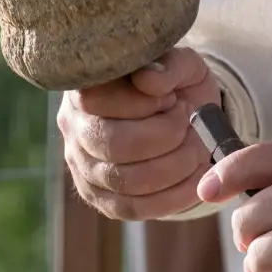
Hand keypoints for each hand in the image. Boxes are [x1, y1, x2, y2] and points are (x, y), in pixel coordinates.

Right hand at [57, 47, 220, 220]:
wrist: (187, 114)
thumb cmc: (178, 84)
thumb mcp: (183, 63)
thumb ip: (169, 64)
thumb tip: (148, 81)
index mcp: (84, 88)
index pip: (99, 101)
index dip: (147, 103)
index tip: (173, 98)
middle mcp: (74, 128)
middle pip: (114, 145)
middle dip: (166, 135)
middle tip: (189, 121)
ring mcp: (83, 167)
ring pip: (126, 181)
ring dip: (176, 165)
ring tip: (195, 146)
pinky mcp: (101, 198)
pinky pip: (134, 208)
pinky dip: (175, 196)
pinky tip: (197, 176)